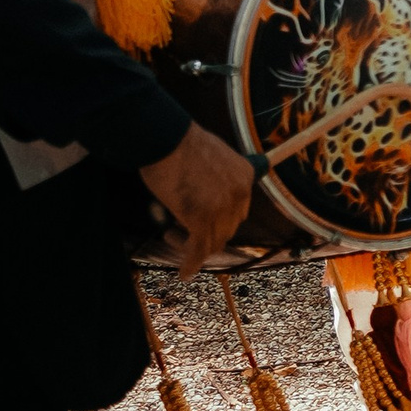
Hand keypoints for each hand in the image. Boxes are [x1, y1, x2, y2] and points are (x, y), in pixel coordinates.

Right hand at [140, 118, 256, 272]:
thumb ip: (219, 175)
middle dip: (207, 234)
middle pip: (228, 228)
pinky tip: (184, 273)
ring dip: (193, 246)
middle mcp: (240, 193)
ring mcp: (222, 208)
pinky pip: (198, 251)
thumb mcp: (212, 155)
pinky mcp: (201, 219)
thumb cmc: (180, 143)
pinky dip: (191, 264)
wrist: (166, 137)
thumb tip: (212, 188)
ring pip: (213, 243)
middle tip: (180, 230)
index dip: (220, 220)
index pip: (238, 211)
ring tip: (171, 235)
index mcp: (244, 175)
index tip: (201, 222)